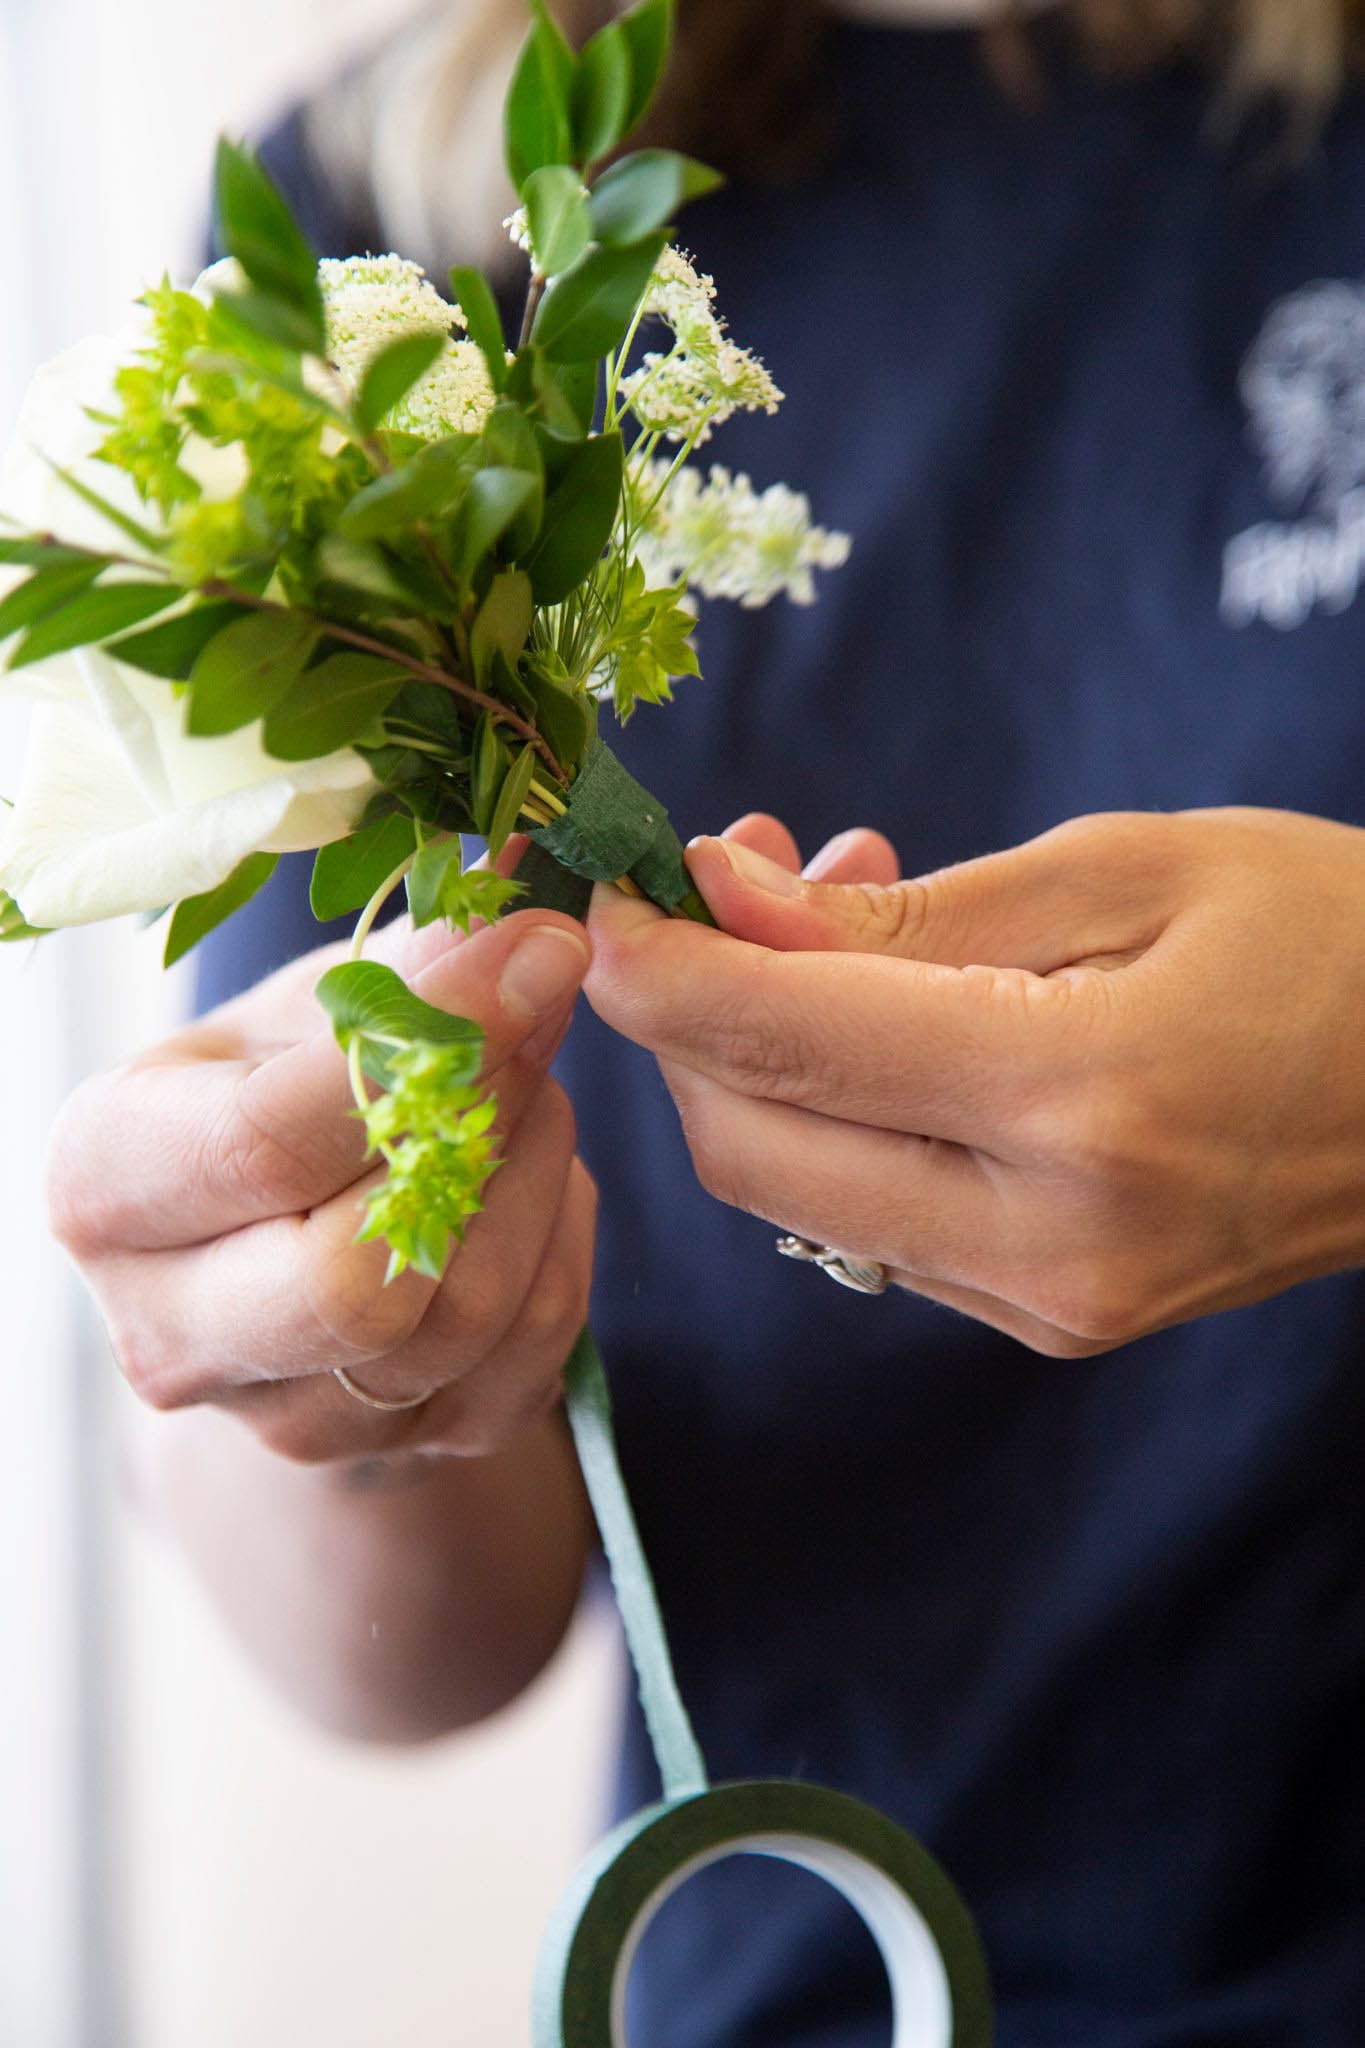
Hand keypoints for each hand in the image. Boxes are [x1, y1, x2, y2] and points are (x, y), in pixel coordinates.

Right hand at [49, 903, 597, 1459]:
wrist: (278, 1245)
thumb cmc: (276, 1094)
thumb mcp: (307, 1010)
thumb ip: (411, 965)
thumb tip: (534, 896)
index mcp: (106, 1185)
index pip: (267, 1141)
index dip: (430, 1042)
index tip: (539, 954)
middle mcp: (168, 1329)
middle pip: (350, 1284)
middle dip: (480, 1138)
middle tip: (539, 1036)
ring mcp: (283, 1417)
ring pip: (458, 1320)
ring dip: (534, 1181)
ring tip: (539, 1091)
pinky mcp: (396, 1452)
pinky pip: (525, 1355)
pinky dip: (560, 1247)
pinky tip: (539, 1179)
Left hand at [586, 806, 1364, 1356]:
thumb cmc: (1338, 934)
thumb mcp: (1130, 867)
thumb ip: (906, 910)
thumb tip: (720, 905)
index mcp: (1084, 1102)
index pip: (779, 1041)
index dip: (650, 961)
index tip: (602, 886)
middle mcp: (1051, 1241)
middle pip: (747, 1144)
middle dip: (683, 1019)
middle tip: (716, 886)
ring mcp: (1052, 1305)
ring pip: (793, 1191)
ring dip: (751, 1062)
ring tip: (817, 924)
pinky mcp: (1053, 1319)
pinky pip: (869, 1218)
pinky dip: (830, 1115)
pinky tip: (878, 1017)